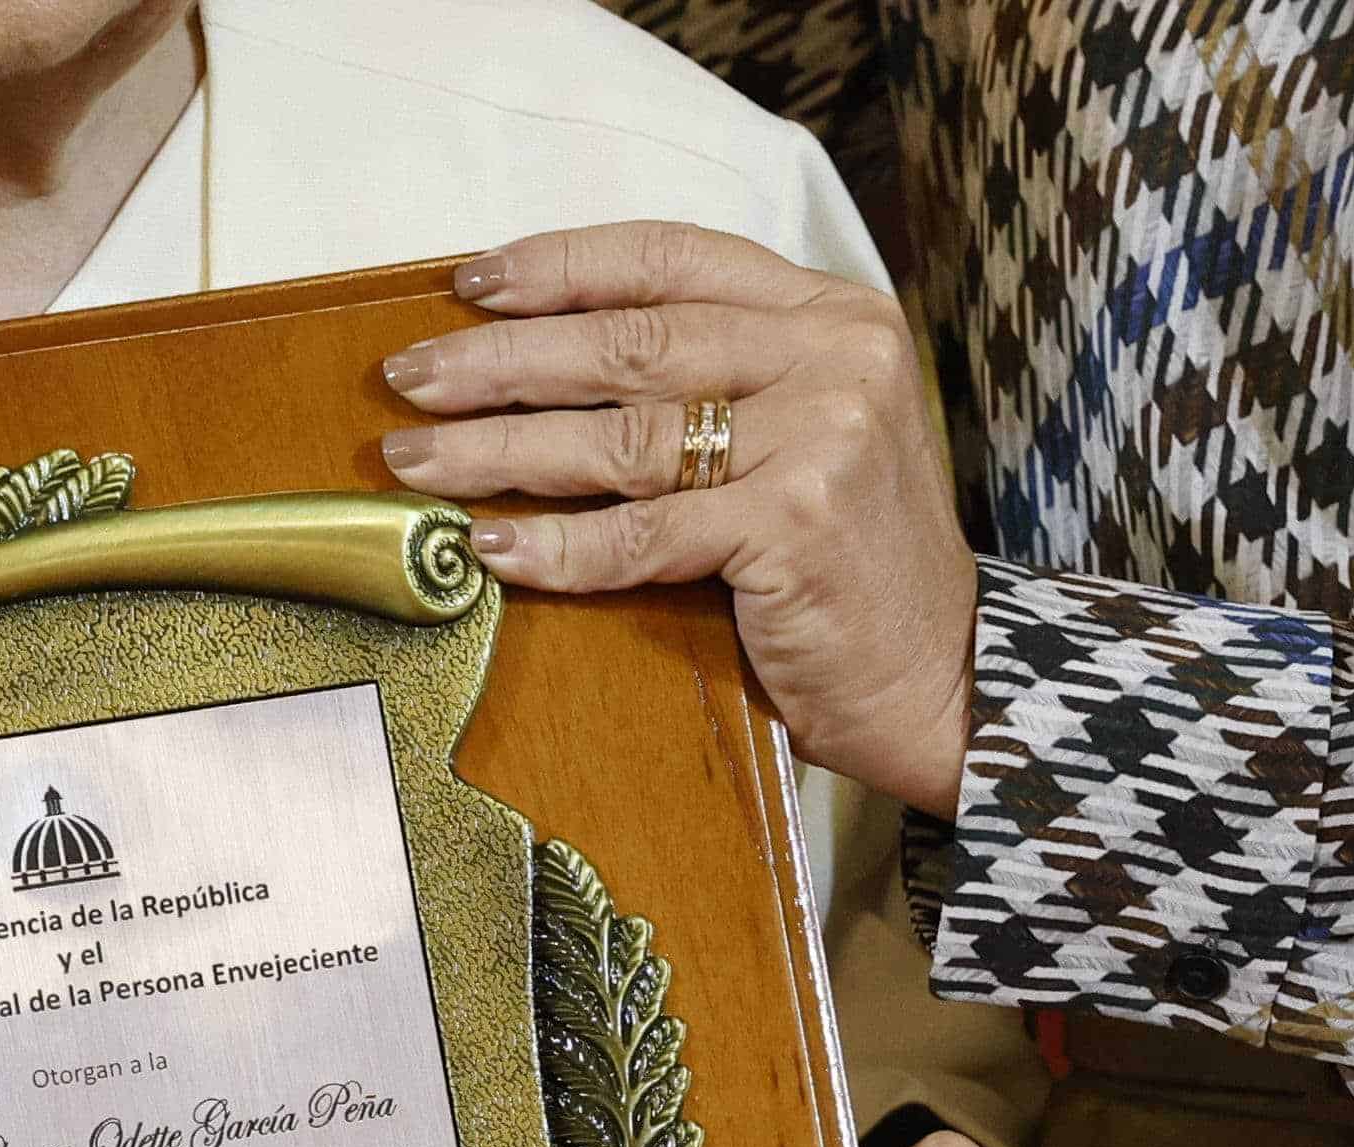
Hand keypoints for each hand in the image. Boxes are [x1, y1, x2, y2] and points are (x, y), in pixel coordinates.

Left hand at [376, 220, 977, 814]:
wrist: (944, 680)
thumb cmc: (851, 569)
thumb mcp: (805, 438)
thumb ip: (720, 384)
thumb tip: (549, 363)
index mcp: (833, 316)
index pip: (673, 259)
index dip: (562, 266)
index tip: (471, 282)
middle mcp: (834, 358)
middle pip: (630, 342)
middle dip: (500, 359)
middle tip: (408, 375)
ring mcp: (820, 438)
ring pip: (620, 435)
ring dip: (498, 448)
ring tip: (417, 459)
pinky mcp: (794, 526)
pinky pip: (641, 534)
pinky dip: (557, 546)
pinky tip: (492, 547)